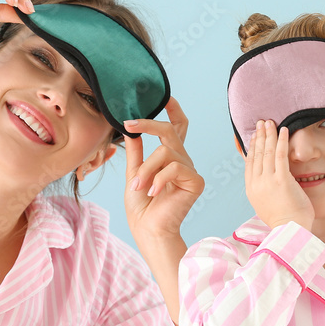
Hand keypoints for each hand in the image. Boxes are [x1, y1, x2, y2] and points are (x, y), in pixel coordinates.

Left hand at [123, 98, 204, 238]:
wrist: (148, 230)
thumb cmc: (141, 207)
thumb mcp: (134, 173)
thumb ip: (135, 151)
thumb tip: (131, 129)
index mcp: (169, 157)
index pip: (176, 127)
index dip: (173, 109)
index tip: (163, 95)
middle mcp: (182, 160)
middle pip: (170, 130)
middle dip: (149, 124)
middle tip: (128, 124)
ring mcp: (190, 170)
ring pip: (165, 152)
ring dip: (146, 169)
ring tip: (138, 186)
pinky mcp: (196, 182)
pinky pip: (175, 167)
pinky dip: (158, 179)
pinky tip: (153, 193)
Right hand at [245, 120, 313, 230]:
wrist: (289, 230)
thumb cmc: (283, 221)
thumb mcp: (266, 204)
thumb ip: (264, 191)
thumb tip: (267, 182)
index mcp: (251, 189)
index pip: (249, 163)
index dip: (252, 147)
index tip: (254, 136)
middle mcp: (256, 183)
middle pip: (256, 154)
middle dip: (259, 136)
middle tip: (261, 123)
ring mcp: (268, 181)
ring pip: (266, 152)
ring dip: (268, 134)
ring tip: (270, 122)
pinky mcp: (281, 180)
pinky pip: (280, 156)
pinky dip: (281, 141)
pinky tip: (283, 130)